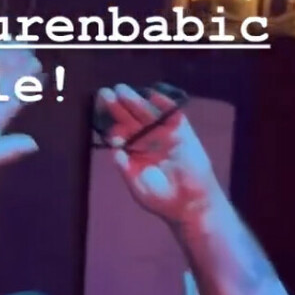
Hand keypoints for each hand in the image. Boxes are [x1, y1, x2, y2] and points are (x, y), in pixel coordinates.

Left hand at [98, 86, 217, 222]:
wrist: (191, 204)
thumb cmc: (162, 200)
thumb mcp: (138, 187)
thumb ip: (126, 169)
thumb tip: (114, 150)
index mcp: (134, 154)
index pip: (120, 135)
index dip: (111, 127)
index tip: (103, 121)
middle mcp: (147, 141)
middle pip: (131, 120)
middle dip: (118, 108)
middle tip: (105, 93)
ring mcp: (165, 135)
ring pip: (148, 114)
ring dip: (136, 101)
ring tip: (122, 90)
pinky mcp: (183, 132)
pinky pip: (172, 115)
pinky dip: (164, 104)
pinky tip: (152, 95)